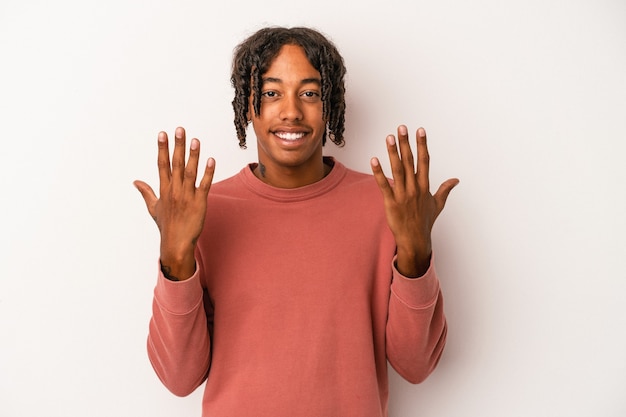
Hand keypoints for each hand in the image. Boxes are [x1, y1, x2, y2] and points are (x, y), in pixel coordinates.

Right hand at [134, 127, 214, 280]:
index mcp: (164, 190)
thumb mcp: (153, 208)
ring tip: (195, 140)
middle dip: (177, 146)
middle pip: (176, 164)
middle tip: (180, 129)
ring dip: (193, 156)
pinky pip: (204, 185)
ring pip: (190, 172)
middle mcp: (174, 190)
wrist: (176, 244)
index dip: (162, 148)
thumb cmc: (166, 226)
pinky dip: (208, 173)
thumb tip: (135, 181)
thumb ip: (146, 192)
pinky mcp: (199, 203)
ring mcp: (187, 196)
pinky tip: (211, 160)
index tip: (162, 134)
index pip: (162, 165)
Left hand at [370, 125, 457, 276]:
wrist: (415, 240)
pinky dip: (378, 173)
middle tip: (402, 128)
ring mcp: (403, 195)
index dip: (422, 145)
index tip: (420, 130)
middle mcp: (414, 188)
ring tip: (389, 137)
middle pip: (410, 161)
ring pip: (397, 170)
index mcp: (424, 186)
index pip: (424, 160)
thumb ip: (445, 189)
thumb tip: (455, 180)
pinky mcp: (391, 202)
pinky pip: (384, 185)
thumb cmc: (425, 221)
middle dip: (406, 143)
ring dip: (393, 153)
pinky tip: (374, 160)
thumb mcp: (437, 204)